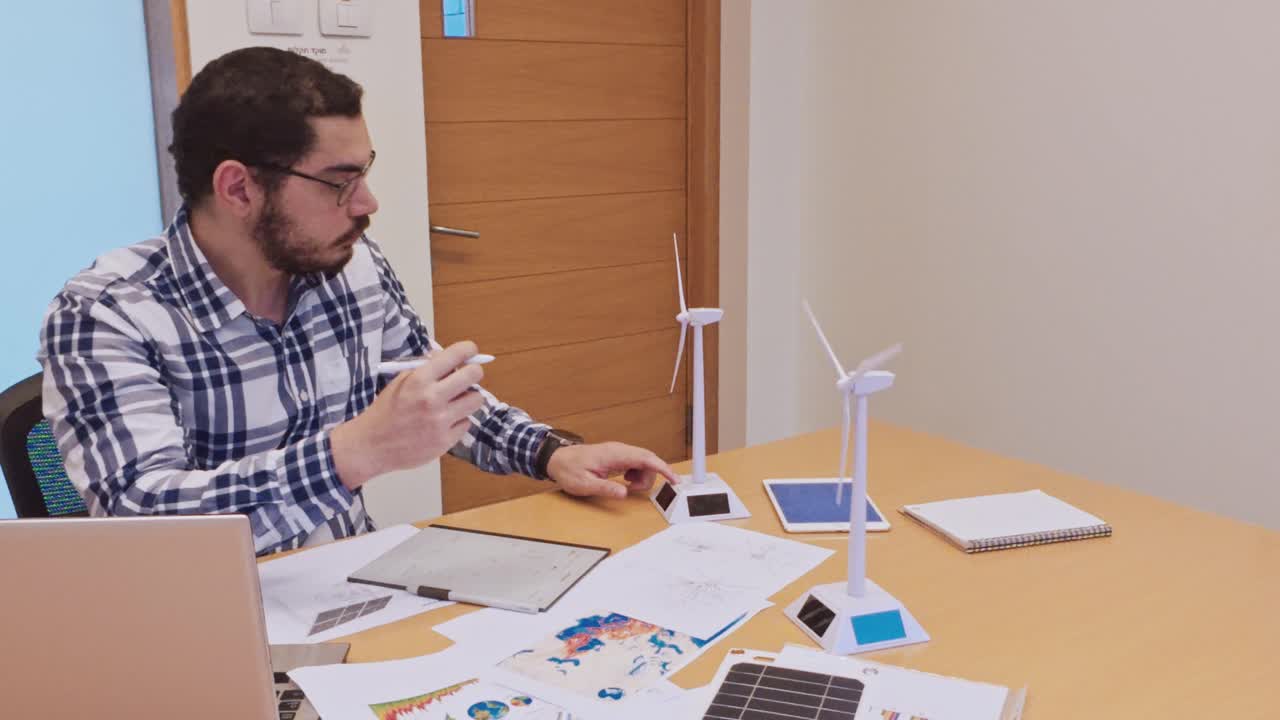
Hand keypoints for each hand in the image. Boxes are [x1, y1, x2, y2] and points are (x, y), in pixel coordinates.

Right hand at [330, 341, 486, 489]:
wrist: (371, 445)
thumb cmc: (386, 411)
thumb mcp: (400, 381)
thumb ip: (425, 368)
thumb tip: (450, 357)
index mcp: (419, 379)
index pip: (456, 355)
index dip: (468, 350)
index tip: (471, 352)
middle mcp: (432, 398)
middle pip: (474, 374)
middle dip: (473, 373)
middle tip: (468, 377)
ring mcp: (440, 420)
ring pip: (476, 399)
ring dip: (469, 398)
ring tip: (455, 402)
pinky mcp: (445, 441)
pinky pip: (466, 423)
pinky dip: (459, 421)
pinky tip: (444, 423)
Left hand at [547, 441, 679, 499]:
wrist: (558, 458)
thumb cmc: (569, 469)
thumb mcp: (584, 484)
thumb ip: (605, 488)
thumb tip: (624, 493)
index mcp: (614, 454)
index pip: (645, 458)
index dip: (662, 468)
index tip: (674, 478)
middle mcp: (620, 450)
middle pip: (648, 460)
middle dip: (651, 477)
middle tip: (637, 490)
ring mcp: (620, 451)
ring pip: (644, 463)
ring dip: (642, 477)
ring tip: (626, 486)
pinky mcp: (618, 455)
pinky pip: (636, 463)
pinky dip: (636, 474)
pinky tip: (625, 481)